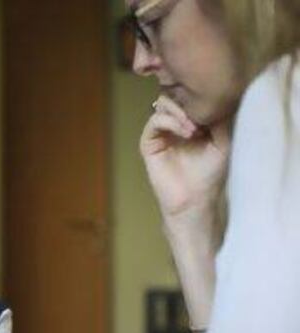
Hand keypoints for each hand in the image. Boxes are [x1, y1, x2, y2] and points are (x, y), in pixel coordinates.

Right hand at [140, 95, 230, 222]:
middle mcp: (173, 124)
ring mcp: (160, 132)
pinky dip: (170, 122)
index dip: (200, 96)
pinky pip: (154, 122)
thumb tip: (216, 96)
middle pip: (174, 95)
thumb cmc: (209, 174)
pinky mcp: (148, 143)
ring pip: (162, 104)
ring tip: (194, 128)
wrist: (195, 199)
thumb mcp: (223, 142)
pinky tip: (186, 132)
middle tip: (202, 116)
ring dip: (180, 111)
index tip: (216, 106)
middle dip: (188, 101)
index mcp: (190, 121)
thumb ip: (220, 119)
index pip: (189, 96)